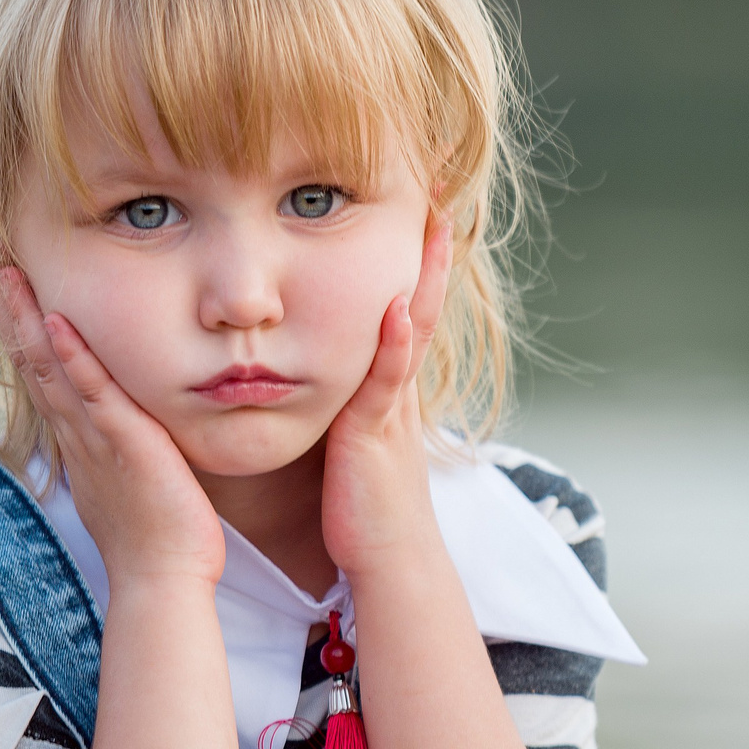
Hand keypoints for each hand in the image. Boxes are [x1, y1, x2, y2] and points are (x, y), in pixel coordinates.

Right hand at [0, 266, 226, 589]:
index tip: (7, 290)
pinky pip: (93, 393)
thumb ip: (120, 450)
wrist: (162, 581)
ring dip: (26, 319)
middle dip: (9, 311)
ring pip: (49, 368)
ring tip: (5, 274)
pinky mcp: (123, 443)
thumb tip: (122, 432)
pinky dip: (73, 357)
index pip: (41, 374)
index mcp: (76, 440)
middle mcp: (74, 434)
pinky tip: (57, 322)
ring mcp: (93, 437)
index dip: (21, 331)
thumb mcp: (129, 482)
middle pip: (30, 361)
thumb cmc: (155, 538)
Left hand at [321, 217, 454, 581]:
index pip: (401, 306)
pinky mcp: (378, 432)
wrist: (385, 558)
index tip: (418, 205)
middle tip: (442, 189)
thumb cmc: (357, 505)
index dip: (412, 258)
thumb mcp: (345, 437)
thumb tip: (306, 367)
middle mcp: (396, 386)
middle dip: (431, 248)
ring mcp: (393, 406)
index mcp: (385, 386)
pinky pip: (389, 379)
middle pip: (418, 300)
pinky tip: (393, 304)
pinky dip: (393, 341)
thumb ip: (336, 399)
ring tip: (434, 222)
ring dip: (424, 275)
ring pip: (412, 327)